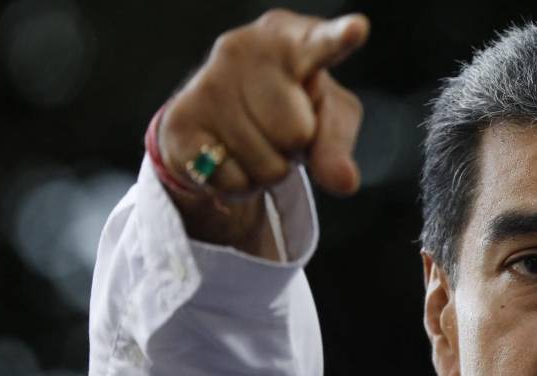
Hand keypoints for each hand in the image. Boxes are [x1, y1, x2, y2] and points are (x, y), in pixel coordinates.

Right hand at [158, 10, 367, 252]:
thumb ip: (338, 144)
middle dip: (294, 147)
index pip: (320, 43)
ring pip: (266, 165)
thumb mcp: (328, 118)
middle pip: (296, 133)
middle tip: (278, 129)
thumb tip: (344, 181)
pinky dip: (240, 185)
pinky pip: (234, 181)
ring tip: (254, 141)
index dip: (338, 38)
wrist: (219, 118)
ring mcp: (206, 82)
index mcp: (289, 39)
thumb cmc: (291, 106)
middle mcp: (241, 48)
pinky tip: (228, 155)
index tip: (357, 29)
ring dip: (268, 169)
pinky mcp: (179, 121)